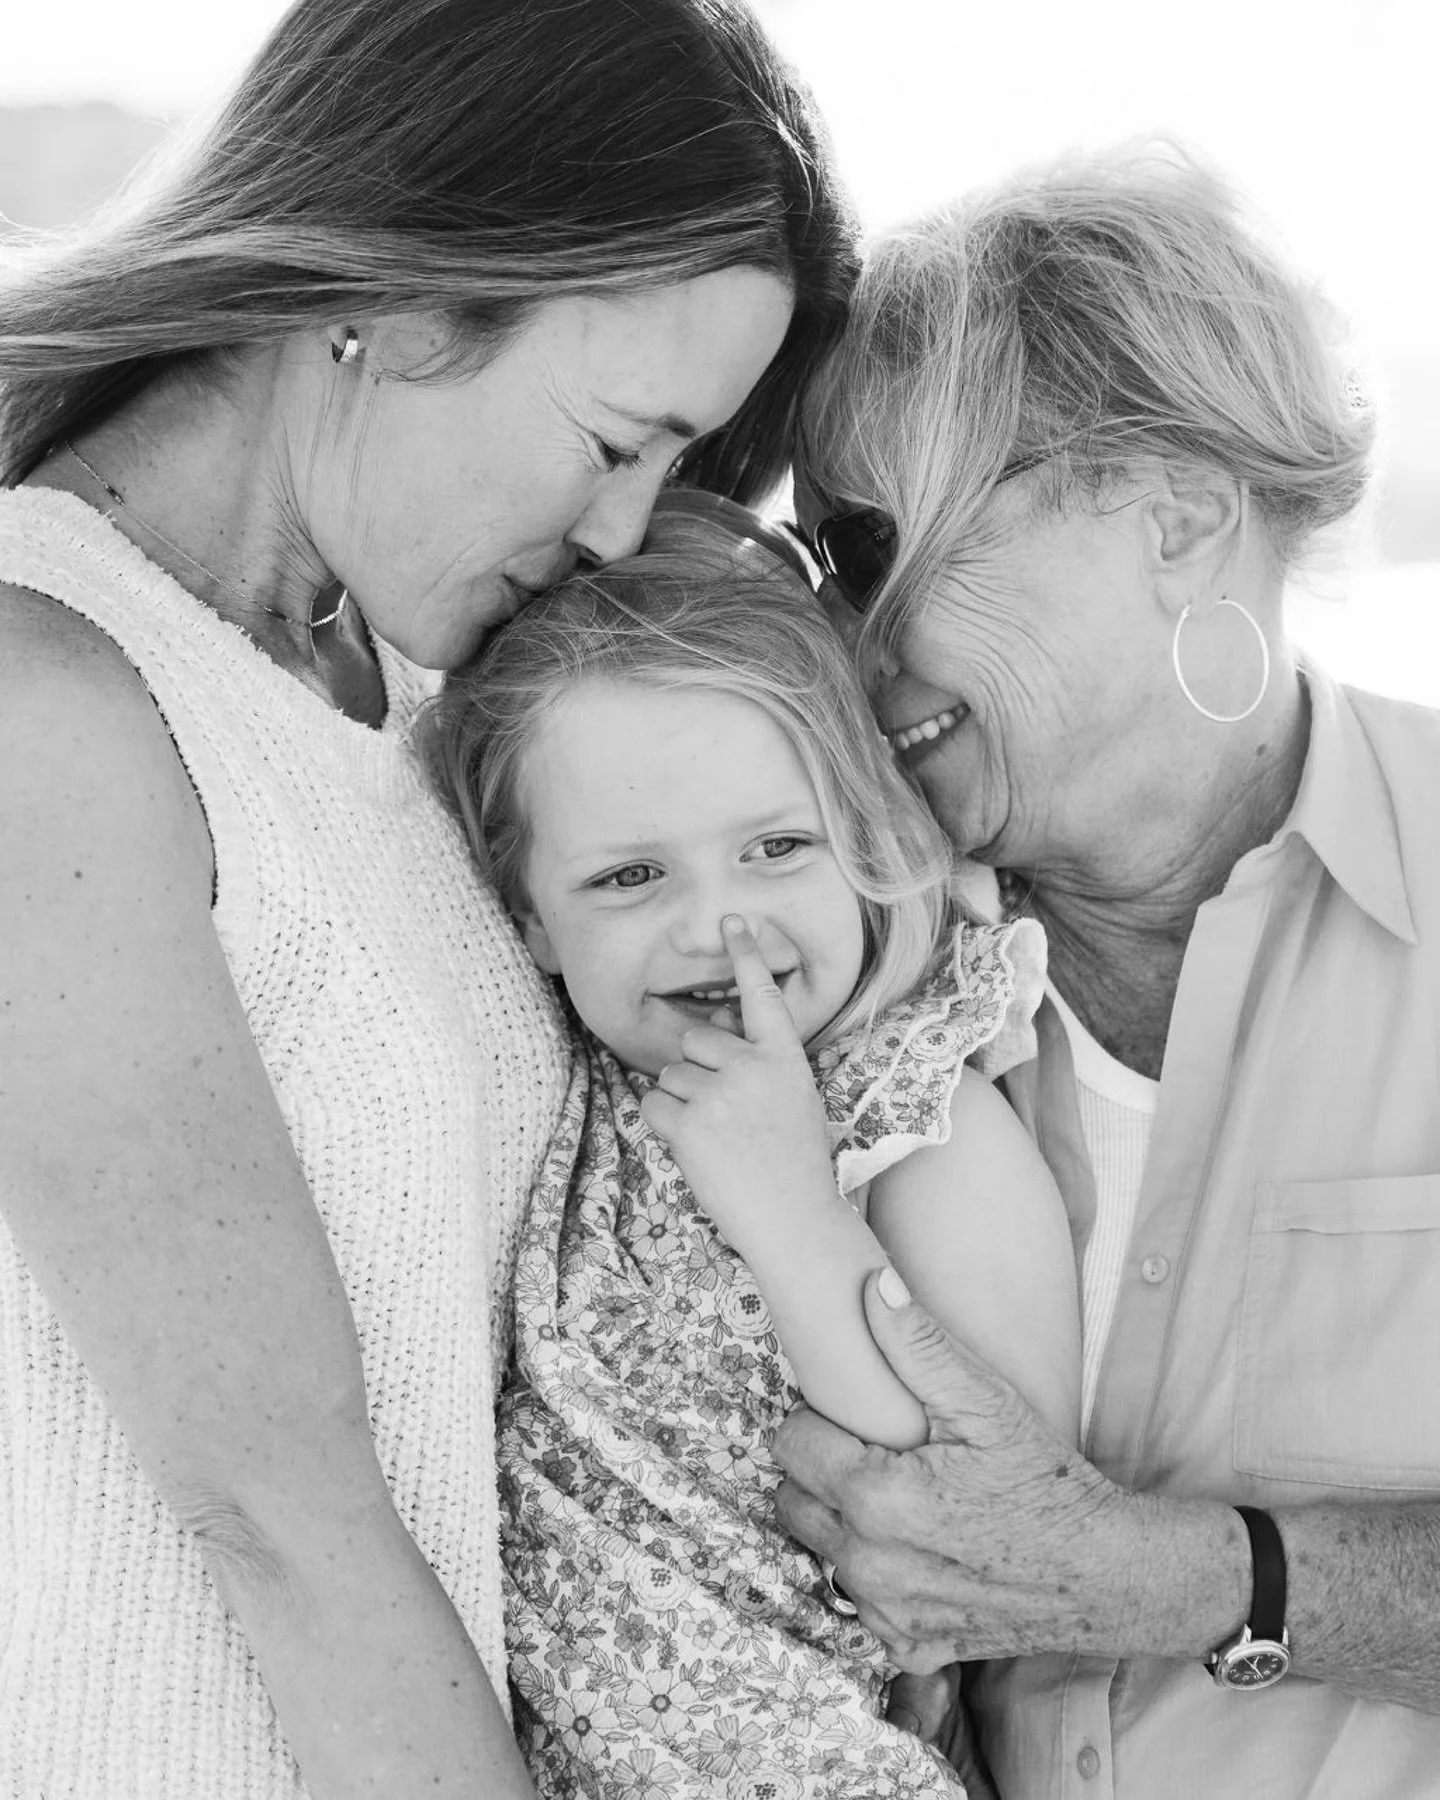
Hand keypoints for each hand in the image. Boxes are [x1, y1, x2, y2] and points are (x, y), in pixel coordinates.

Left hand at [638, 915, 836, 1240]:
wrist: (794, 1220)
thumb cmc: (794, 1164)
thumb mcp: (795, 1100)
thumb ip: (760, 1067)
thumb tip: (707, 1049)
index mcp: (784, 1057)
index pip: (761, 995)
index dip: (745, 954)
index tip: (731, 918)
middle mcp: (751, 1066)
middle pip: (694, 1041)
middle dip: (697, 1072)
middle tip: (726, 1116)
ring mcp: (719, 1094)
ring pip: (670, 1074)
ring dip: (681, 1103)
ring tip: (717, 1139)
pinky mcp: (689, 1125)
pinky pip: (653, 1106)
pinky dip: (664, 1126)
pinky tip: (696, 1149)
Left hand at [772, 1269, 1146, 1670]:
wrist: (1104, 1572)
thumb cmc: (1045, 1480)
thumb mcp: (986, 1402)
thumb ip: (919, 1343)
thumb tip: (873, 1284)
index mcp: (876, 1497)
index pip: (789, 1441)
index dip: (823, 1420)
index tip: (864, 1418)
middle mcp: (867, 1564)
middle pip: (791, 1497)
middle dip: (823, 1470)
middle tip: (880, 1455)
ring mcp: (884, 1613)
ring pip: (821, 1548)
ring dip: (846, 1523)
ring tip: (904, 1499)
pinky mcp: (906, 1646)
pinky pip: (858, 1601)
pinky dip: (878, 1575)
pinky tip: (922, 1551)